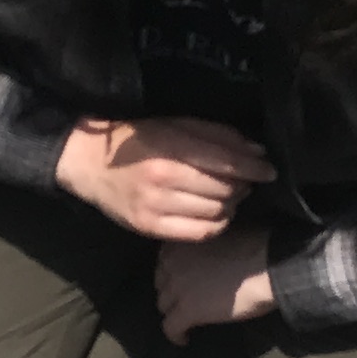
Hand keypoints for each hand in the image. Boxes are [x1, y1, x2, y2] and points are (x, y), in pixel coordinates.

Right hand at [56, 116, 276, 242]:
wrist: (88, 164)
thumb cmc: (135, 139)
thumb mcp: (173, 124)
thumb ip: (215, 135)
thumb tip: (255, 150)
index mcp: (169, 147)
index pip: (224, 161)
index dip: (252, 167)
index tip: (269, 170)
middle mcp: (162, 179)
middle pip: (223, 189)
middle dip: (242, 185)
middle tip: (243, 180)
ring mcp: (155, 207)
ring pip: (215, 212)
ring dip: (231, 204)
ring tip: (228, 195)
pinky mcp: (150, 228)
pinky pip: (200, 233)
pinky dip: (217, 224)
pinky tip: (215, 213)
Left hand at [153, 231, 277, 340]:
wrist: (268, 265)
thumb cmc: (256, 244)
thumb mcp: (218, 234)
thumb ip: (201, 244)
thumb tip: (204, 257)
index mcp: (180, 242)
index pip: (163, 261)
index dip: (173, 273)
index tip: (184, 280)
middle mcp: (172, 263)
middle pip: (161, 284)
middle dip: (171, 292)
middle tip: (186, 300)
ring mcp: (177, 288)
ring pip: (163, 306)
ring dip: (173, 312)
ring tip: (186, 319)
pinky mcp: (188, 311)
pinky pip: (170, 328)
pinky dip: (175, 335)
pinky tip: (184, 339)